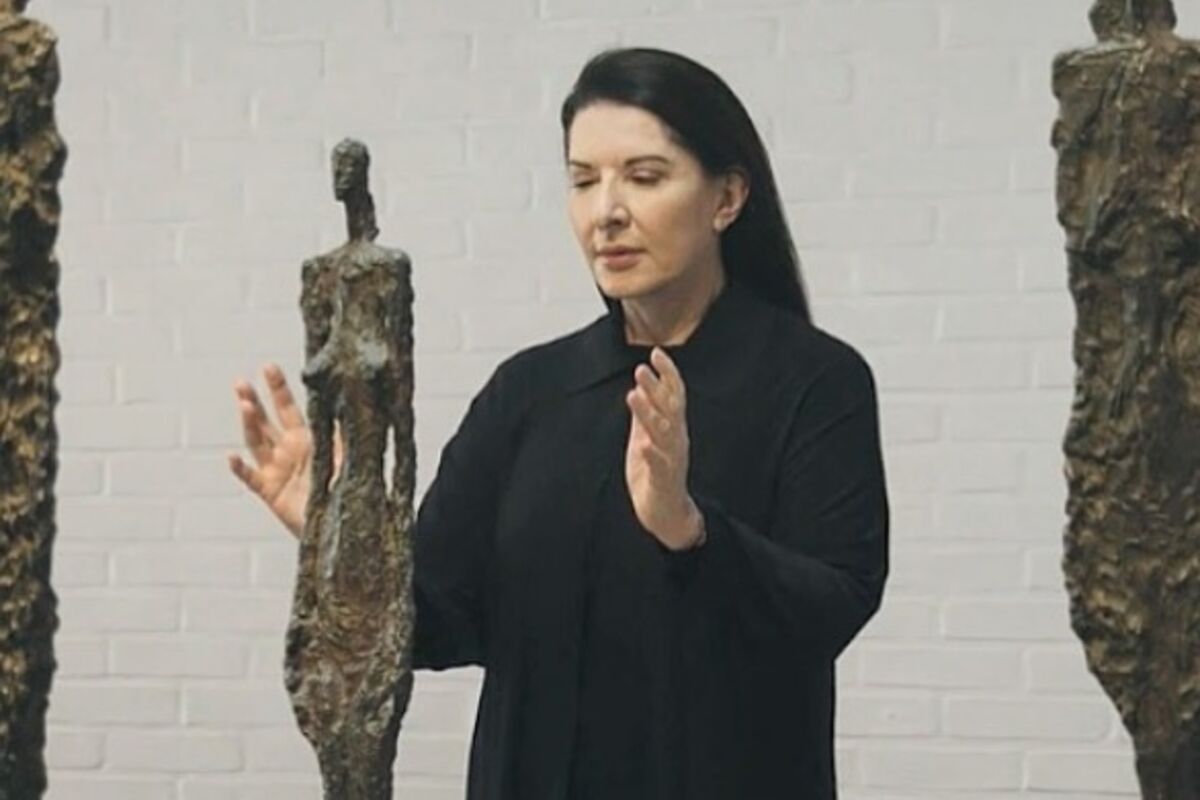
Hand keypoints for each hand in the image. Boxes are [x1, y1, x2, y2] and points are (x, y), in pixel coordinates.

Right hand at [227, 364, 341, 538]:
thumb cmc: (348, 489)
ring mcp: (277, 470)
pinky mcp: (270, 492)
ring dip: (248, 424)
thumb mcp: (351, 456)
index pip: (288, 408)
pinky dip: (240, 468)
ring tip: (244, 404)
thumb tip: (353, 401)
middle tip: (241, 382)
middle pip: (265, 421)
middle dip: (253, 400)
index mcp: (307, 439)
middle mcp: (288, 451)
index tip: (268, 367)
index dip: (278, 388)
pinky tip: (231, 457)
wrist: (344, 524)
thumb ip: (346, 433)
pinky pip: (251, 479)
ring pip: (256, 442)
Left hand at [625, 348, 703, 550]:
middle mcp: (676, 439)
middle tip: (640, 369)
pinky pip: (660, 465)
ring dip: (649, 414)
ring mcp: (672, 459)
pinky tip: (643, 445)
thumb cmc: (655, 473)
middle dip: (656, 388)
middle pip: (669, 409)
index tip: (656, 352)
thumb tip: (639, 388)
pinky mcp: (665, 480)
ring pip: (663, 432)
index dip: (667, 373)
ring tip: (633, 395)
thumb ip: (645, 415)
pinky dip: (652, 454)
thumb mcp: (647, 437)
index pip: (674, 394)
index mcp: (673, 427)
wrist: (665, 511)